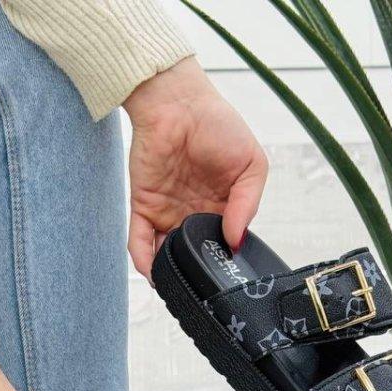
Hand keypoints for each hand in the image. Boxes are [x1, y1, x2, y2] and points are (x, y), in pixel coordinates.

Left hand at [123, 57, 267, 277]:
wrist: (178, 101)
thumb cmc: (218, 125)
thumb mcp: (252, 165)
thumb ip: (247, 204)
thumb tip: (236, 240)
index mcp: (221, 208)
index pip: (222, 244)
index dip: (225, 261)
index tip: (228, 276)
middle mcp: (193, 214)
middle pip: (193, 255)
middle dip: (196, 273)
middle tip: (203, 289)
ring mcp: (167, 212)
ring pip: (165, 254)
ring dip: (169, 272)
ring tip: (178, 288)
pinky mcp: (143, 206)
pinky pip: (139, 240)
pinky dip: (143, 259)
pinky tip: (153, 273)